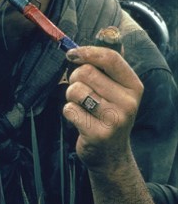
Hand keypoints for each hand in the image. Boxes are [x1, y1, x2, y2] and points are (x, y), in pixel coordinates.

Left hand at [63, 45, 143, 173]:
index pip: (111, 58)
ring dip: (70, 96)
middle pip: (86, 72)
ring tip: (81, 106)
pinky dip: (69, 112)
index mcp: (133, 87)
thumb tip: (78, 48)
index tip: (72, 54)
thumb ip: (103, 69)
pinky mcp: (98, 134)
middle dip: (75, 78)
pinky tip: (80, 121)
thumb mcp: (115, 91)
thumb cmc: (107, 115)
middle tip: (80, 91)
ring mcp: (115, 119)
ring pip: (75, 90)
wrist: (110, 154)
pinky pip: (69, 110)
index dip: (87, 52)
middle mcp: (128, 102)